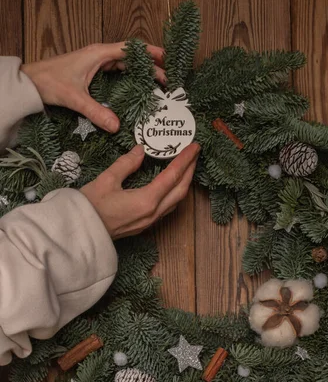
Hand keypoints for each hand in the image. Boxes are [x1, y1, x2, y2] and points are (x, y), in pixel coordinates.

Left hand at [20, 43, 165, 133]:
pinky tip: (137, 89)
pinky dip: (129, 78)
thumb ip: (96, 112)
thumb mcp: (75, 98)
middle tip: (167, 80)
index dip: (150, 53)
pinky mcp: (92, 72)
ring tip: (158, 84)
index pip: (131, 48)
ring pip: (125, 65)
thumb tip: (116, 127)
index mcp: (99, 53)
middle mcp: (99, 55)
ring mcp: (96, 63)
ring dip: (141, 73)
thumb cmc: (49, 82)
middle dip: (151, 67)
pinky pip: (116, 72)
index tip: (167, 59)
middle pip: (132, 57)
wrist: (30, 82)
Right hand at [81, 143, 199, 238]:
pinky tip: (171, 185)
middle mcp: (153, 213)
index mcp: (146, 201)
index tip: (194, 147)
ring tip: (186, 167)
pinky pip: (167, 208)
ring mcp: (149, 221)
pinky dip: (174, 194)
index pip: (173, 176)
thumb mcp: (106, 180)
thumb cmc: (89, 208)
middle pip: (180, 190)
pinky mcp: (144, 225)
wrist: (79, 234)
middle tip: (194, 154)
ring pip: (176, 201)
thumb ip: (126, 164)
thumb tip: (141, 151)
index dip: (185, 160)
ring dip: (184, 183)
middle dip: (190, 171)